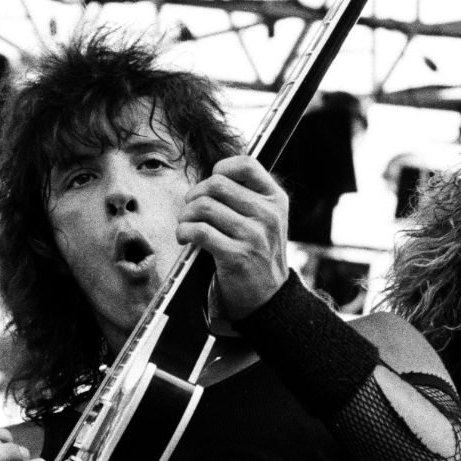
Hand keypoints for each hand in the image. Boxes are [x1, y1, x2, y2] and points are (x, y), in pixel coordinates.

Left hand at [178, 155, 288, 319]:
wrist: (269, 295)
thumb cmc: (259, 252)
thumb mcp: (267, 220)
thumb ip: (247, 196)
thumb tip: (208, 178)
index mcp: (276, 200)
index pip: (247, 165)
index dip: (222, 168)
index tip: (213, 183)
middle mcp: (268, 215)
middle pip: (217, 184)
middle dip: (195, 195)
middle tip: (191, 208)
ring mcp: (254, 236)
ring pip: (204, 207)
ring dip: (186, 215)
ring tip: (186, 225)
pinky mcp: (237, 256)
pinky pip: (199, 231)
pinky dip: (184, 232)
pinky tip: (185, 237)